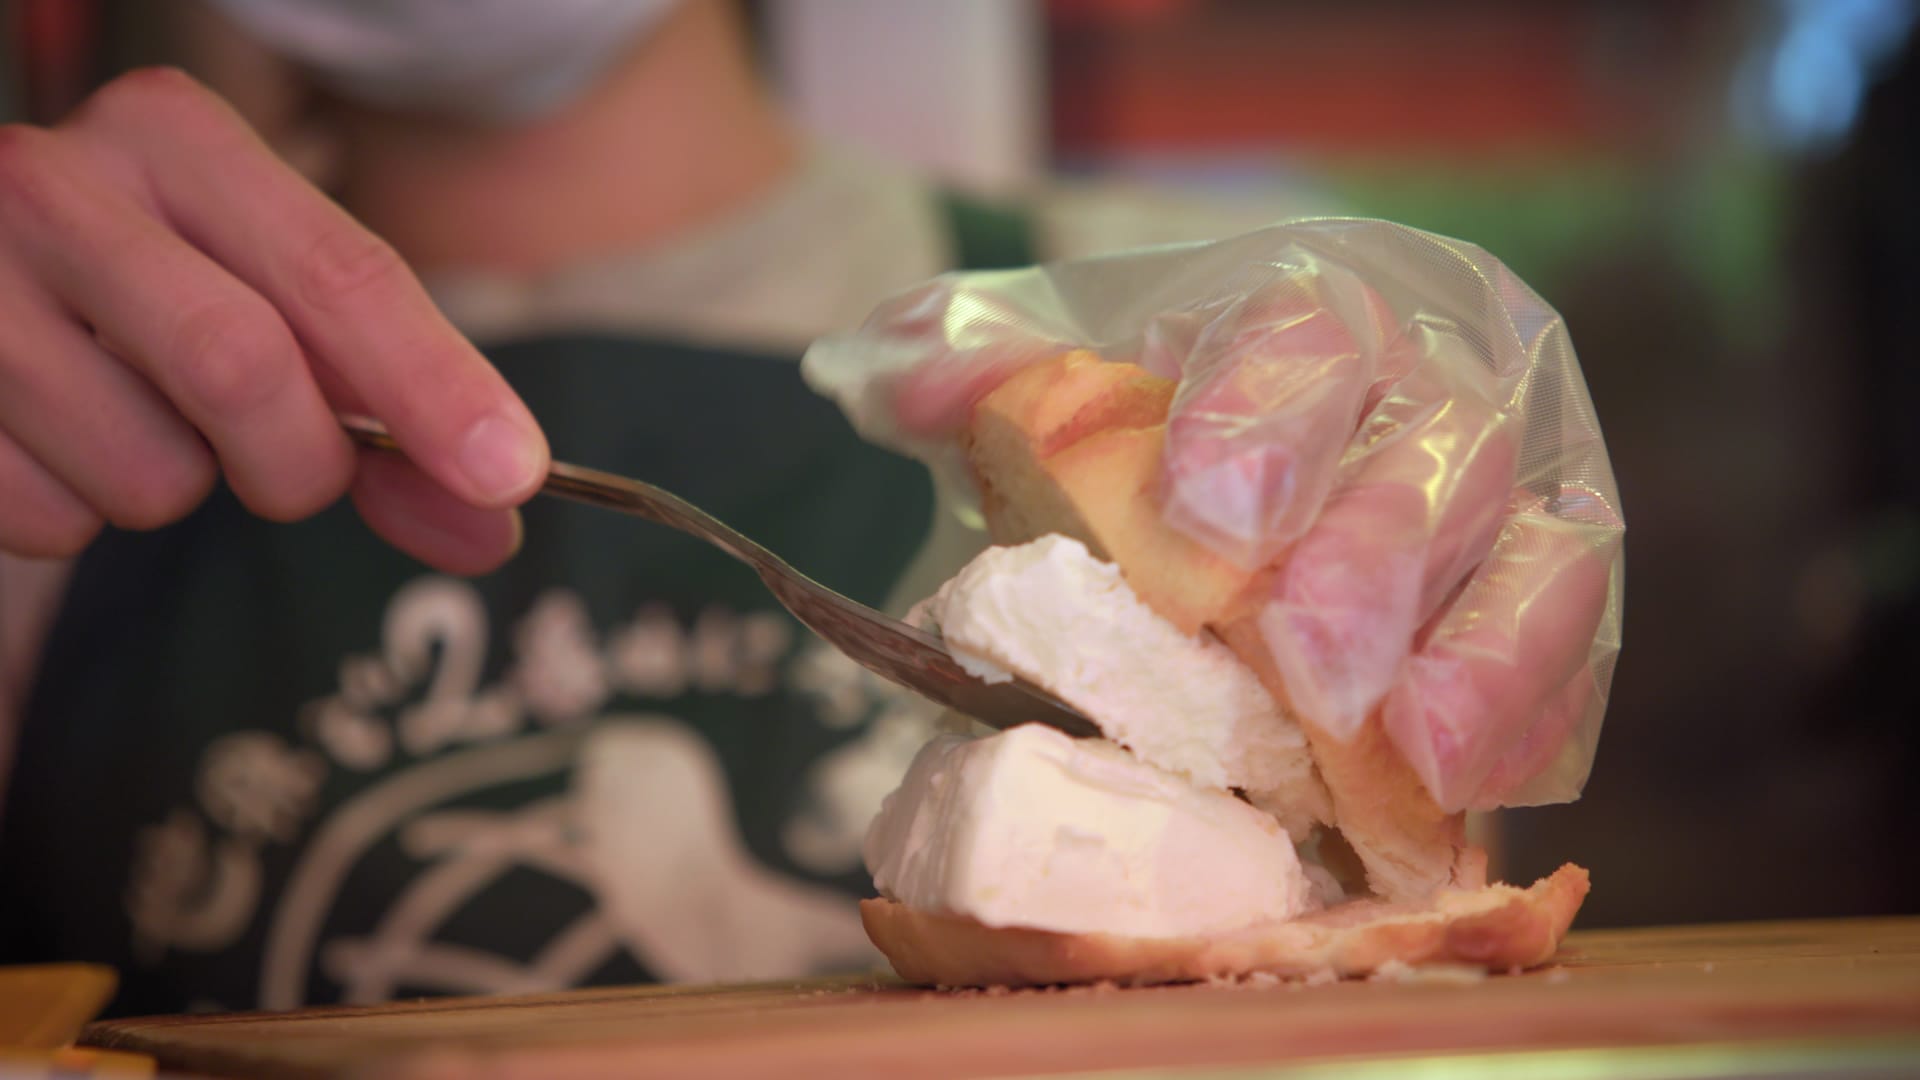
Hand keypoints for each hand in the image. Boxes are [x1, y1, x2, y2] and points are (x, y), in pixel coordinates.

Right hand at [0, 68, 547, 572]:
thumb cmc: (148, 287)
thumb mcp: (265, 297)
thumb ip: (384, 408)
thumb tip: (490, 526)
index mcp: (178, 139)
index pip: (341, 274)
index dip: (434, 386)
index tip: (507, 476)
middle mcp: (58, 184)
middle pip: (244, 368)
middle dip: (303, 462)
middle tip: (293, 469)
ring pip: (150, 472)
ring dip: (178, 489)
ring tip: (133, 420)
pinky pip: (51, 521)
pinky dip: (81, 514)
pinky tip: (54, 440)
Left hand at [835, 225, 1622, 812]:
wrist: (1248, 503)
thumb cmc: (1152, 443)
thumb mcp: (1045, 390)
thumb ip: (963, 366)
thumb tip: (877, 372)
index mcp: (1312, 317)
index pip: (1307, 336)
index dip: (1267, 421)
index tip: (1204, 521)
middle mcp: (1434, 392)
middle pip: (1439, 455)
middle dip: (1374, 562)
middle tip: (1306, 666)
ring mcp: (1510, 505)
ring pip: (1541, 560)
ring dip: (1483, 661)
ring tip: (1412, 754)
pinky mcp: (1549, 620)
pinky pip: (1572, 671)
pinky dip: (1524, 734)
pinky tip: (1462, 801)